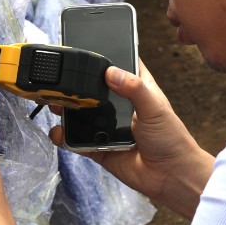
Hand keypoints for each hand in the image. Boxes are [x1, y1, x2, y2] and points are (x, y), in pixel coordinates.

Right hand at [54, 63, 213, 217]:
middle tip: (62, 79)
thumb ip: (134, 88)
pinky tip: (58, 132)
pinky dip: (65, 136)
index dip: (105, 56)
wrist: (170, 175)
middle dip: (77, 84)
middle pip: (93, 88)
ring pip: (81, 113)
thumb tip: (110, 72)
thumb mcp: (154, 107)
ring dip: (67, 109)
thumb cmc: (170, 138)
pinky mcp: (98, 147)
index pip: (119, 65)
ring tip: (55, 103)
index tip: (85, 48)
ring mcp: (107, 126)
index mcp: (136, 89)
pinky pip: (76, 140)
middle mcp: (119, 105)